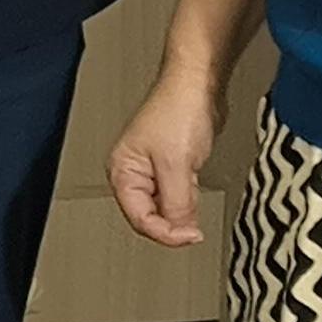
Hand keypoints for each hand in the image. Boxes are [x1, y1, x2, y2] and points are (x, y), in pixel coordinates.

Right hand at [107, 68, 218, 248]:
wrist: (198, 85)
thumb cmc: (178, 108)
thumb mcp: (177, 164)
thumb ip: (177, 202)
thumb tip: (181, 229)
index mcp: (123, 172)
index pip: (139, 219)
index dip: (165, 233)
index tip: (189, 236)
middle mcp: (134, 174)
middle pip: (151, 217)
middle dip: (174, 222)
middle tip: (195, 226)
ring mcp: (154, 171)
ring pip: (167, 208)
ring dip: (183, 209)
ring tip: (193, 190)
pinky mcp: (173, 167)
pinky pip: (180, 195)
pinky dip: (190, 198)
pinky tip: (196, 184)